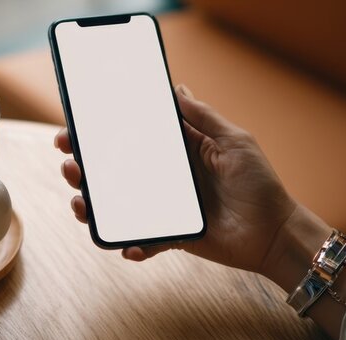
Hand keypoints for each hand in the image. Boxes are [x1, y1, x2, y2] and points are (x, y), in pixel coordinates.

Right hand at [55, 85, 318, 275]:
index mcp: (174, 153)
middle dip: (82, 168)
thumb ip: (203, 117)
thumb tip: (176, 87)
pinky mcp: (170, 237)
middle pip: (111, 172)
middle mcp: (163, 180)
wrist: (275, 234)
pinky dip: (131, 245)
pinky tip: (128, 245)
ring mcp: (163, 210)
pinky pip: (142, 241)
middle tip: (69, 165)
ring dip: (91, 206)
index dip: (99, 135)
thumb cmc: (259, 185)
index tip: (74, 130)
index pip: (128, 140)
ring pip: (116, 207)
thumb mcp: (234, 141)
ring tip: (81, 204)